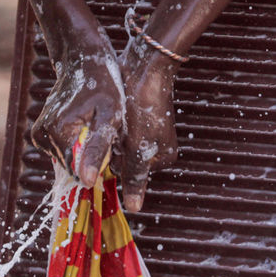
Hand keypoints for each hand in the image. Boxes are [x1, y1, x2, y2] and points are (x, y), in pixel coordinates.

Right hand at [30, 40, 123, 188]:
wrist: (83, 62)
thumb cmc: (103, 86)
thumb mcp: (109, 116)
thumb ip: (97, 149)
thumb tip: (87, 181)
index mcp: (58, 132)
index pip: (77, 171)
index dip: (97, 165)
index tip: (109, 146)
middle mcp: (43, 135)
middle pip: (71, 166)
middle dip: (90, 157)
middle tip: (103, 132)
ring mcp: (39, 134)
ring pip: (67, 159)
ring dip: (83, 150)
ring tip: (94, 126)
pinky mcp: (40, 133)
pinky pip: (62, 151)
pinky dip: (75, 144)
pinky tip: (84, 126)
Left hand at [116, 42, 181, 211]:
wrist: (145, 67)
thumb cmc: (142, 108)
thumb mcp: (137, 147)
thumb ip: (135, 176)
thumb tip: (135, 209)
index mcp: (162, 158)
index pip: (127, 172)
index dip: (117, 159)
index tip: (119, 142)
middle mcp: (158, 147)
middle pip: (122, 159)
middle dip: (115, 146)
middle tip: (118, 128)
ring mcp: (148, 132)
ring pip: (118, 144)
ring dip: (113, 134)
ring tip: (119, 116)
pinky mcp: (138, 117)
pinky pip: (120, 129)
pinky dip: (115, 122)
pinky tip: (117, 109)